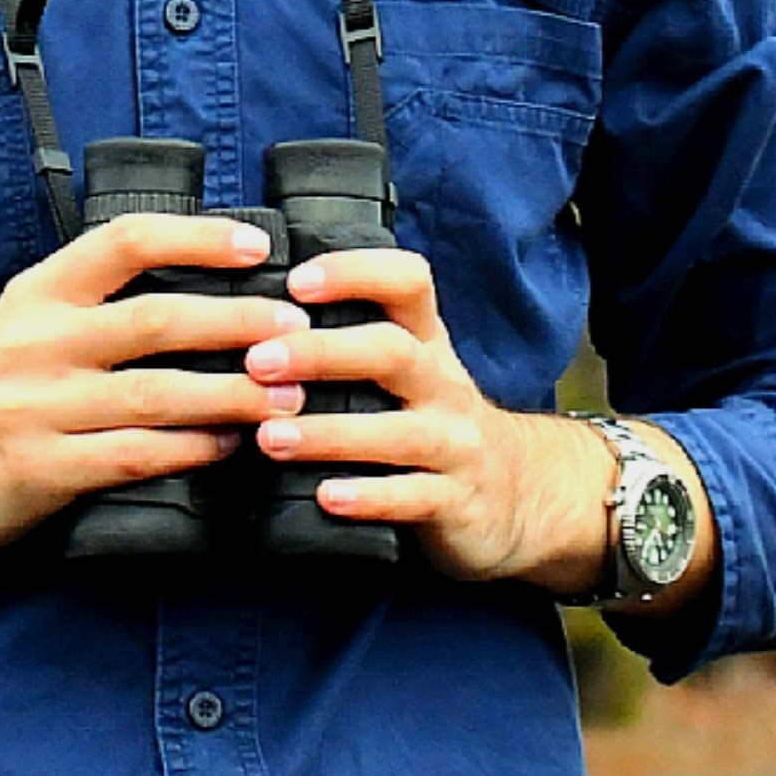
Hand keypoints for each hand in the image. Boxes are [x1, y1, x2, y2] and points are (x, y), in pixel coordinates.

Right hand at [0, 216, 306, 612]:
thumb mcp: (24, 326)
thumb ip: (94, 304)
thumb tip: (205, 287)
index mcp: (38, 294)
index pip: (123, 241)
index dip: (196, 237)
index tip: (257, 247)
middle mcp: (36, 340)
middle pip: (156, 319)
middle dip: (239, 322)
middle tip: (300, 328)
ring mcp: (36, 406)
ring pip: (157, 394)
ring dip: (233, 394)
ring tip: (288, 396)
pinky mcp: (40, 468)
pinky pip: (134, 455)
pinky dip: (192, 450)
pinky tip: (230, 446)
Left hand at [246, 250, 714, 603]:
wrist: (520, 495)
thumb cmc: (433, 421)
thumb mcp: (409, 370)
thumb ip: (352, 343)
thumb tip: (255, 317)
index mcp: (426, 342)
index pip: (406, 282)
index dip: (354, 274)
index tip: (296, 281)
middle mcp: (443, 384)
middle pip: (392, 352)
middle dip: (322, 353)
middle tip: (257, 361)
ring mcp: (454, 444)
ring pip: (396, 431)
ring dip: (328, 433)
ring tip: (270, 437)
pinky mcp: (457, 502)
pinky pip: (412, 497)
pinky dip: (368, 497)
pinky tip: (325, 496)